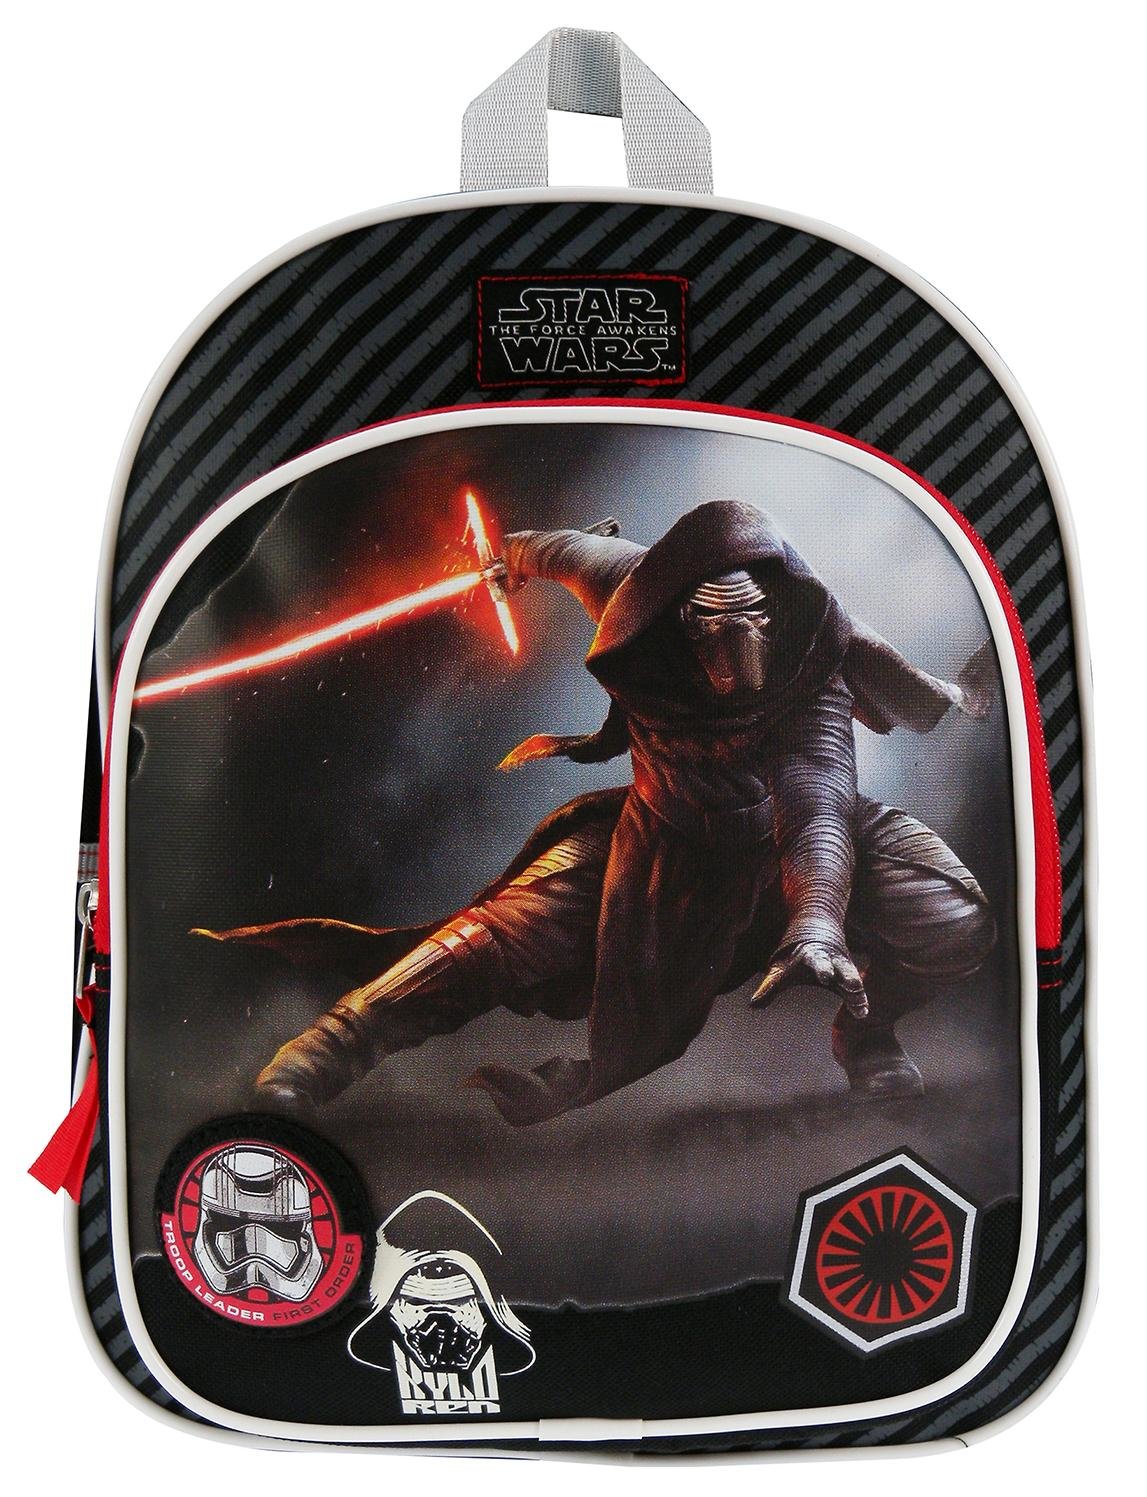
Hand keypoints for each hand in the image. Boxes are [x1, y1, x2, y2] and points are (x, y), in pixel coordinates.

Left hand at [751, 931, 867, 1016]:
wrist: (816, 930)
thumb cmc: (794, 955)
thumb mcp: (780, 968)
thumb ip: (769, 987)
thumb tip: (753, 1004)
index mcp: (813, 954)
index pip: (818, 961)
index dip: (822, 968)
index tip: (826, 977)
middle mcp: (832, 960)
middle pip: (842, 968)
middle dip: (847, 977)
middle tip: (853, 987)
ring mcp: (843, 968)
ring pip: (852, 978)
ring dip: (856, 992)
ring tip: (861, 1008)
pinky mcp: (849, 976)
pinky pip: (856, 989)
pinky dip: (859, 1000)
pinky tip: (862, 1013)